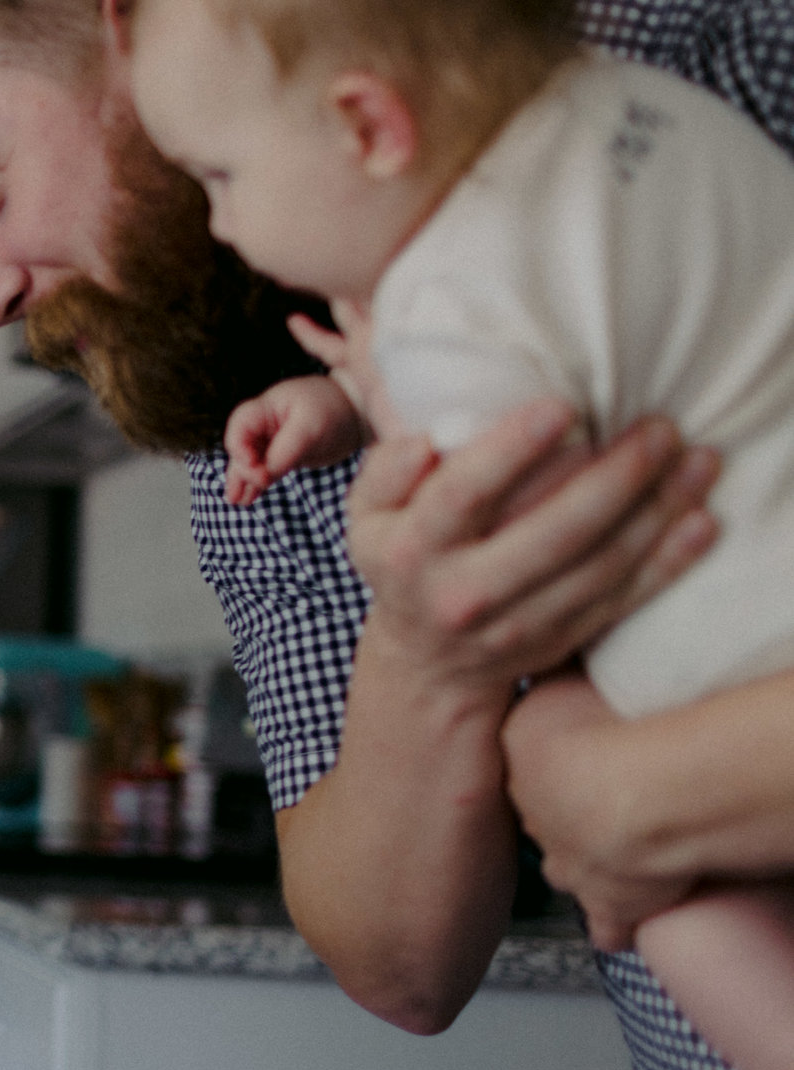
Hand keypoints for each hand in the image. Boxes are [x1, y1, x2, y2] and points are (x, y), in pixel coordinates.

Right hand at [224, 376, 369, 504]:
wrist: (358, 411)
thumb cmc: (333, 410)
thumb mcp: (309, 428)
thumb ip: (284, 451)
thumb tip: (262, 477)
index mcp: (266, 407)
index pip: (240, 427)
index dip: (239, 448)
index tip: (253, 465)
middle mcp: (263, 423)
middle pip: (240, 448)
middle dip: (241, 470)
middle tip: (249, 490)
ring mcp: (272, 440)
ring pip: (249, 462)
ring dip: (243, 481)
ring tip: (238, 501)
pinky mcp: (283, 455)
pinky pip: (264, 470)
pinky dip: (257, 483)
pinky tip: (249, 498)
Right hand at [348, 400, 718, 699]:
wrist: (426, 663)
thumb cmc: (403, 559)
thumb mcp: (367, 517)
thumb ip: (387, 472)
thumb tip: (426, 442)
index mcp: (409, 553)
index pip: (461, 496)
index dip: (511, 451)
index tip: (562, 406)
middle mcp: (462, 595)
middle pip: (550, 535)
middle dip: (614, 479)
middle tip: (660, 429)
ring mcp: (515, 627)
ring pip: (598, 568)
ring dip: (657, 513)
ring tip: (697, 461)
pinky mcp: (558, 643)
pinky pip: (622, 600)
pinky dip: (668, 562)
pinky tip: (702, 520)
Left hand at [504, 671, 699, 948]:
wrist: (634, 795)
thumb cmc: (606, 729)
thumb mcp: (563, 678)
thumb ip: (549, 673)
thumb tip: (542, 652)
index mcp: (514, 757)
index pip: (515, 753)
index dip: (542, 750)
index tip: (564, 742)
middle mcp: (529, 815)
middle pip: (537, 808)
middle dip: (560, 801)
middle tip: (595, 786)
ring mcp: (563, 865)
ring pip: (566, 866)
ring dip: (589, 854)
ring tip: (617, 837)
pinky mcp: (608, 907)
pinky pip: (611, 925)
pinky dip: (620, 920)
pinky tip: (628, 912)